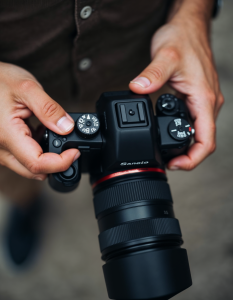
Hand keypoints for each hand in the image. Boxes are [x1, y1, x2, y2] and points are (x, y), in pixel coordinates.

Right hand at [0, 62, 79, 179]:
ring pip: (28, 167)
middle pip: (34, 171)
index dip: (60, 163)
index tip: (75, 152)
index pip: (37, 164)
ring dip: (46, 157)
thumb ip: (49, 109)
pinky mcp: (2, 148)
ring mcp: (0, 151)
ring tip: (49, 132)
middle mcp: (0, 149)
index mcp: (6, 135)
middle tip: (69, 147)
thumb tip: (67, 128)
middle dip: (56, 163)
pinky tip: (38, 133)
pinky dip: (36, 151)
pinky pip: (22, 159)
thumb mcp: (27, 88)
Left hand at [129, 18, 223, 169]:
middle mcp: (207, 103)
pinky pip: (193, 123)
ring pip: (199, 134)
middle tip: (166, 162)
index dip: (193, 159)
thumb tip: (138, 90)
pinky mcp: (195, 98)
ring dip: (185, 147)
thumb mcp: (165, 56)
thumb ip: (152, 75)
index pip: (207, 140)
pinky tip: (167, 134)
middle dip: (187, 157)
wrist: (188, 28)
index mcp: (204, 99)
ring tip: (166, 154)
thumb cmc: (182, 39)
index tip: (175, 165)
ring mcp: (202, 102)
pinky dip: (182, 134)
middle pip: (203, 141)